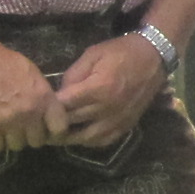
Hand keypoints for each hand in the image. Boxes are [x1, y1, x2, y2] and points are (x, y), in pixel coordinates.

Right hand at [0, 34, 63, 152]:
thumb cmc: (3, 62)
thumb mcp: (33, 75)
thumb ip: (42, 96)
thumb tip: (47, 112)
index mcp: (44, 98)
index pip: (60, 129)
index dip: (54, 134)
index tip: (47, 132)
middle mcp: (30, 113)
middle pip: (37, 141)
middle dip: (30, 136)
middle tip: (21, 129)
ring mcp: (8, 121)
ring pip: (16, 146)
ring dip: (11, 140)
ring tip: (5, 129)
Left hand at [52, 33, 166, 150]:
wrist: (154, 57)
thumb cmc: (120, 52)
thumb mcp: (92, 55)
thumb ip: (72, 75)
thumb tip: (60, 94)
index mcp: (98, 88)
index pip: (63, 105)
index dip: (48, 105)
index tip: (40, 104)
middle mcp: (108, 108)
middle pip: (72, 122)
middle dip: (54, 121)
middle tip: (42, 119)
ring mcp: (119, 119)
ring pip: (86, 137)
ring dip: (69, 136)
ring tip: (58, 131)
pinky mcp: (127, 124)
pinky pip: (104, 140)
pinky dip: (89, 141)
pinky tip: (81, 133)